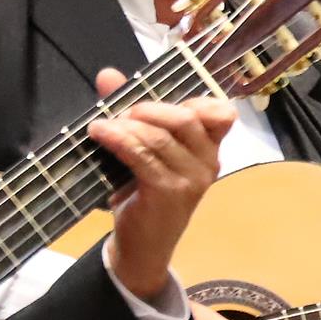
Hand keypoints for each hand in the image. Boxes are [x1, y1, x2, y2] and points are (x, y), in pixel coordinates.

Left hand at [87, 67, 234, 303]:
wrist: (142, 245)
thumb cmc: (144, 194)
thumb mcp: (142, 150)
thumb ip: (129, 111)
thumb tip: (109, 74)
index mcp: (210, 149)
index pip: (221, 113)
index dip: (196, 99)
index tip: (159, 101)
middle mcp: (209, 162)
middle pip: (186, 118)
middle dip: (149, 108)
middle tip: (122, 112)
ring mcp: (192, 179)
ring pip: (160, 137)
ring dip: (126, 125)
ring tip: (101, 125)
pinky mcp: (168, 193)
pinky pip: (143, 157)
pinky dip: (119, 140)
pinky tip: (99, 134)